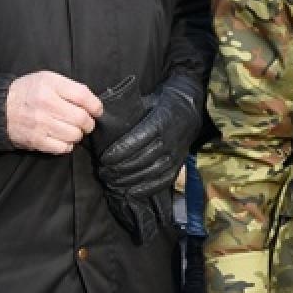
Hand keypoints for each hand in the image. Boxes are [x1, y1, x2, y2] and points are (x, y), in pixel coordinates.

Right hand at [6, 72, 101, 154]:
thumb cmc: (27, 92)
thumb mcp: (46, 79)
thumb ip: (69, 87)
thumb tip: (91, 103)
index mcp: (50, 85)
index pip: (83, 96)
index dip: (96, 106)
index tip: (97, 110)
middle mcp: (46, 104)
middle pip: (82, 118)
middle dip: (88, 123)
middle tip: (85, 123)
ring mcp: (41, 124)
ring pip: (75, 135)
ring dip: (78, 134)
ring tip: (71, 130)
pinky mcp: (36, 141)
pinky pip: (63, 148)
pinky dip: (67, 145)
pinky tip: (62, 138)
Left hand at [97, 73, 204, 195]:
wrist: (190, 107)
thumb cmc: (163, 103)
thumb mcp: (148, 99)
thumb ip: (130, 110)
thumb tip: (102, 117)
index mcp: (161, 121)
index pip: (139, 139)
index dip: (121, 150)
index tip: (104, 158)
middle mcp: (170, 139)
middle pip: (143, 157)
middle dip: (121, 168)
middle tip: (103, 172)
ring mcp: (176, 153)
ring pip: (152, 171)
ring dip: (130, 179)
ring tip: (112, 182)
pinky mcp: (179, 164)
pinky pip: (163, 180)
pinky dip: (147, 189)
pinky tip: (131, 192)